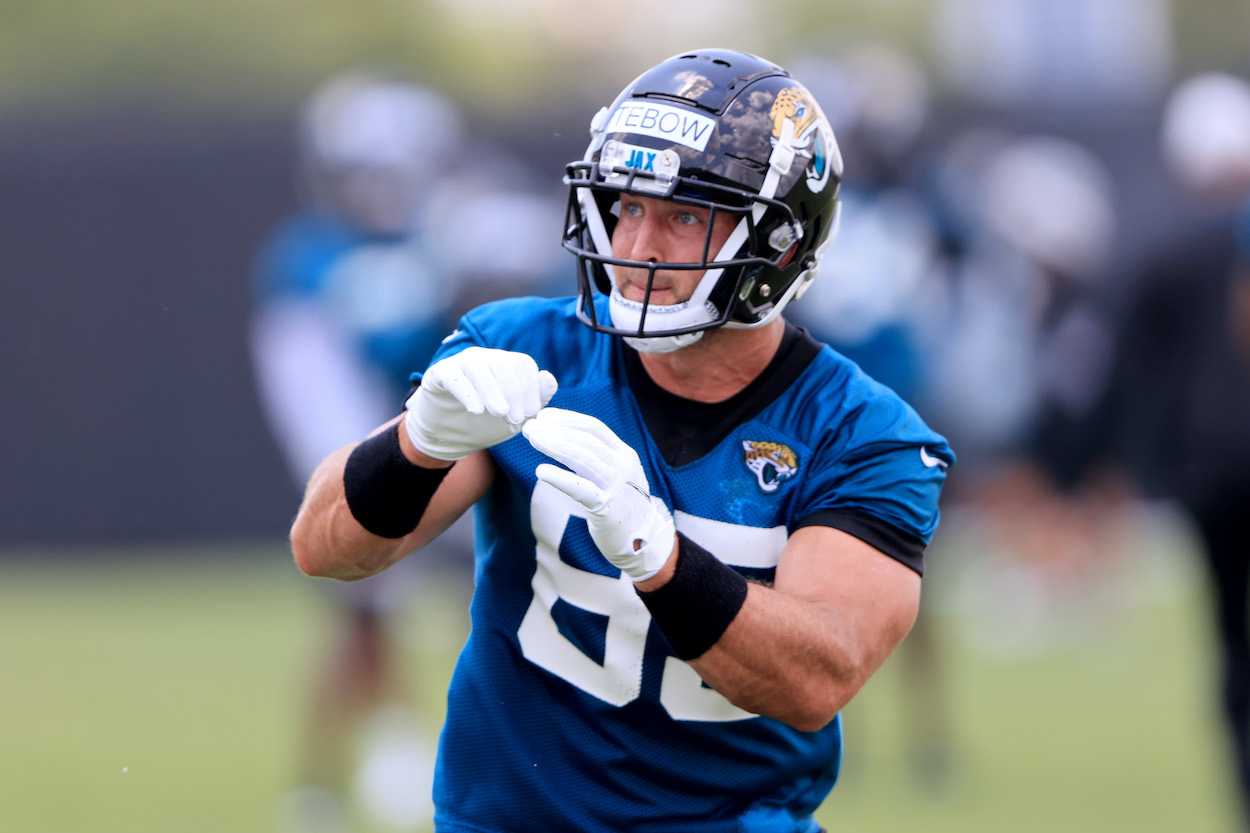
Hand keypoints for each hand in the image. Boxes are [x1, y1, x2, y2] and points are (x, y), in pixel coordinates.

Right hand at [404, 347, 557, 460]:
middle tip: (516, 419)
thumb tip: (548, 377)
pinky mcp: (438, 374)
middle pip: (502, 363)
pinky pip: (453, 376)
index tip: (531, 413)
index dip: (531, 387)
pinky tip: (476, 411)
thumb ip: (536, 398)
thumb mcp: (515, 415)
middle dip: (513, 392)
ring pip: (478, 367)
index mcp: (504, 364)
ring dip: (492, 391)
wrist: (448, 436)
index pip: (522, 363)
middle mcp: (483, 358)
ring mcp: (459, 363)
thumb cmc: (486, 423)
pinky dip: (467, 392)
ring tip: (500, 413)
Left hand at [522, 408, 674, 580]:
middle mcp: (623, 466)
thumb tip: (562, 441)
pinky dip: (560, 478)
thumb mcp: (615, 476)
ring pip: (583, 458)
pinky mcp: (608, 509)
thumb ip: (595, 459)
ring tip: (533, 438)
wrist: (645, 544)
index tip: (544, 416)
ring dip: (554, 445)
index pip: (594, 428)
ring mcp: (618, 486)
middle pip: (586, 440)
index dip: (568, 419)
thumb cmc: (622, 508)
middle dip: (556, 430)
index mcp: (624, 454)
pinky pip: (581, 489)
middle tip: (530, 426)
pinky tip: (541, 471)